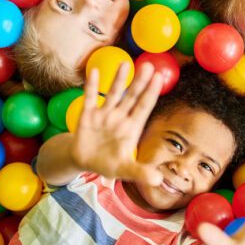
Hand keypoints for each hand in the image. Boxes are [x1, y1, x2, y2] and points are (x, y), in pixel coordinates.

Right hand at [71, 62, 163, 184]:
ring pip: (113, 94)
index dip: (151, 93)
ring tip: (125, 63)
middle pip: (131, 96)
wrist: (84, 161)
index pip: (144, 107)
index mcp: (131, 128)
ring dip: (119, 79)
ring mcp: (104, 114)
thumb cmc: (109, 163)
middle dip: (140, 82)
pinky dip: (92, 86)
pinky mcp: (87, 115)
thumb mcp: (125, 170)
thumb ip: (140, 172)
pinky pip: (89, 98)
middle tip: (150, 65)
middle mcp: (120, 117)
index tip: (160, 78)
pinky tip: (94, 71)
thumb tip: (157, 180)